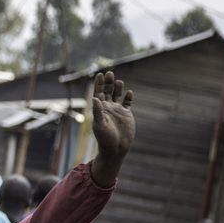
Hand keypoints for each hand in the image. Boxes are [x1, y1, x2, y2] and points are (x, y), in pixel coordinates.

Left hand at [89, 71, 134, 187]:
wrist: (115, 149)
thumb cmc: (105, 138)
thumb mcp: (100, 124)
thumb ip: (98, 111)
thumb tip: (95, 98)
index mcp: (100, 109)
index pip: (98, 93)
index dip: (98, 84)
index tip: (99, 74)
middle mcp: (108, 108)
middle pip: (107, 92)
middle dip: (108, 83)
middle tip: (109, 73)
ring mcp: (117, 111)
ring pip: (117, 95)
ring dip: (117, 88)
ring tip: (118, 81)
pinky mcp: (126, 115)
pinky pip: (127, 104)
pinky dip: (128, 98)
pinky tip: (129, 93)